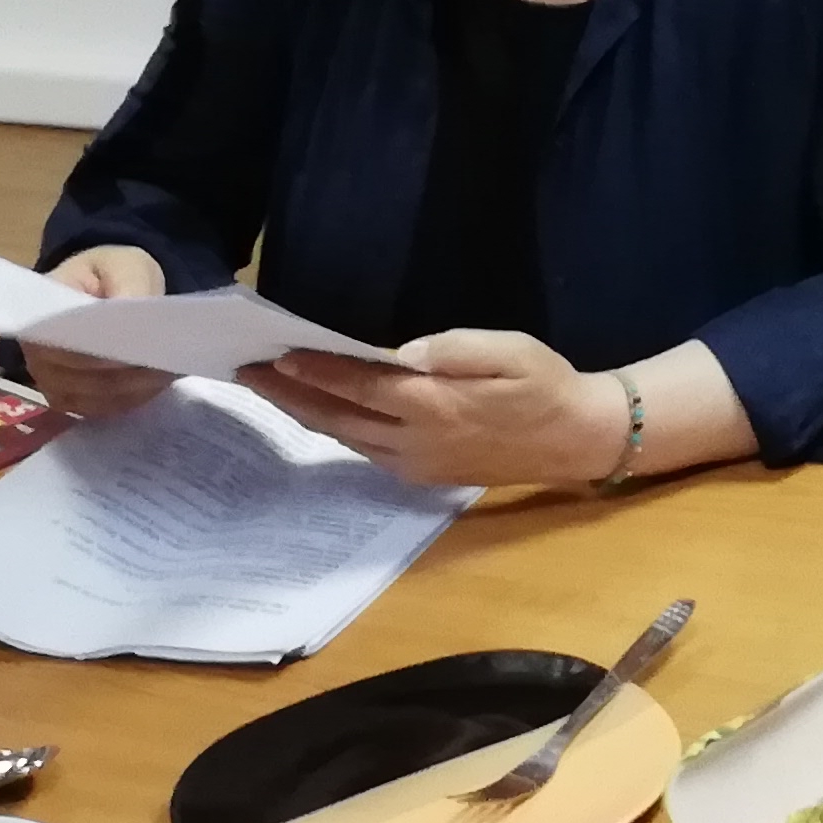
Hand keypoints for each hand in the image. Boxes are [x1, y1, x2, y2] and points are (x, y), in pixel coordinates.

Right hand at [14, 247, 174, 422]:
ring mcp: (52, 381)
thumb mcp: (125, 267)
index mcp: (38, 315)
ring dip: (132, 389)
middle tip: (164, 365)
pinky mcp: (73, 397)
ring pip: (93, 398)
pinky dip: (131, 398)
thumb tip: (127, 321)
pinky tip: (157, 383)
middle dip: (123, 374)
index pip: (57, 347)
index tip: (135, 349)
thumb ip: (127, 288)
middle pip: (78, 379)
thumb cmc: (112, 273)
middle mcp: (37, 355)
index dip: (94, 354)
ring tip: (168, 372)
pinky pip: (101, 408)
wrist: (112, 286)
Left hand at [241, 333, 623, 489]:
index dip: (315, 371)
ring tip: (272, 389)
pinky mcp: (422, 474)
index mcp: (435, 407)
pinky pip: (365, 450)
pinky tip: (322, 411)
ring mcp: (415, 463)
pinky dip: (335, 428)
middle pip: (337, 418)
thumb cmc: (546, 384)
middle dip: (289, 394)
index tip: (276, 355)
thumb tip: (404, 352)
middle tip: (248, 372)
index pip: (359, 387)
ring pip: (344, 438)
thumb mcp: (512, 351)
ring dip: (305, 413)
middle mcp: (415, 442)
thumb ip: (456, 348)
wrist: (575, 438)